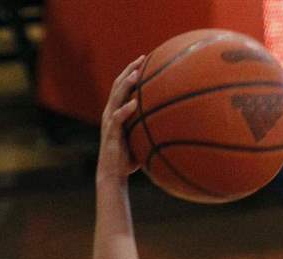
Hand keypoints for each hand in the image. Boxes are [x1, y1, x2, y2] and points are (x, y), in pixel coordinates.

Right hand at [96, 56, 145, 182]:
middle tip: (142, 58)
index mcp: (117, 112)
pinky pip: (117, 118)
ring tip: (137, 74)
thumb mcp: (142, 140)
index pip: (123, 86)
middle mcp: (111, 112)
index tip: (144, 60)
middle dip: (130, 70)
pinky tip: (134, 103)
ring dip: (127, 85)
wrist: (114, 175)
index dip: (132, 72)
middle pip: (118, 85)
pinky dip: (125, 110)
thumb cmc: (129, 160)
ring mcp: (109, 122)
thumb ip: (151, 130)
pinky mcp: (111, 134)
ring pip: (116, 97)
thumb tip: (173, 127)